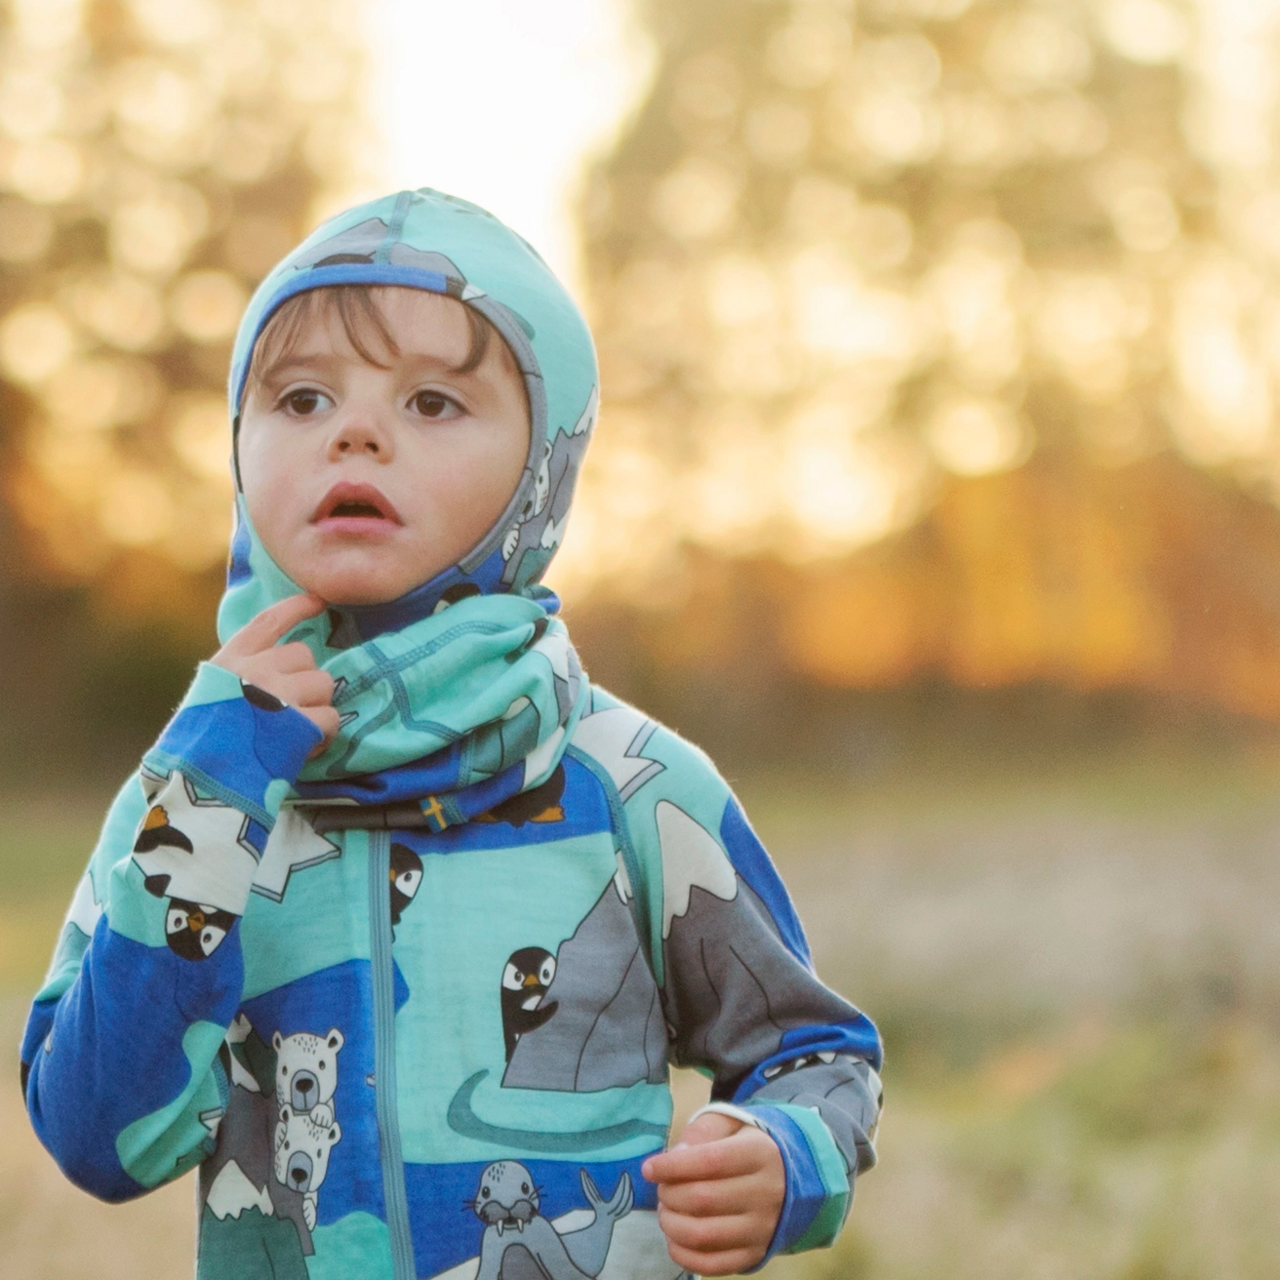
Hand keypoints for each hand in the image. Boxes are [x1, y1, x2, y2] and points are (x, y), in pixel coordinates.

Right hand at [211, 594, 337, 752]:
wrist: (199, 780)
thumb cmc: (199, 745)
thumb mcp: (209, 697)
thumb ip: (239, 678)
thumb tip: (275, 668)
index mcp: (229, 662)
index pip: (268, 621)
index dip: (296, 607)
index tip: (318, 601)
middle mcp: (255, 671)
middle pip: (304, 655)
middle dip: (304, 679)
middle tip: (290, 708)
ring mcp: (279, 695)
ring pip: (323, 684)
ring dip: (317, 706)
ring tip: (297, 730)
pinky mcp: (300, 723)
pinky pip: (331, 718)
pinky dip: (324, 735)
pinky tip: (305, 749)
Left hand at [642, 1111, 784, 1275]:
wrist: (787, 1181)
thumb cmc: (746, 1147)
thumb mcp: (729, 1125)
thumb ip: (701, 1133)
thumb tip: (675, 1157)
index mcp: (760, 1154)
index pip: (710, 1161)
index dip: (673, 1166)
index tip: (649, 1168)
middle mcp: (766, 1194)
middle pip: (702, 1199)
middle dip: (669, 1194)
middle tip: (662, 1189)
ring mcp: (762, 1229)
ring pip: (703, 1235)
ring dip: (671, 1224)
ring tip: (666, 1212)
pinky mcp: (754, 1255)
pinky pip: (711, 1264)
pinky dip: (682, 1255)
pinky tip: (674, 1238)